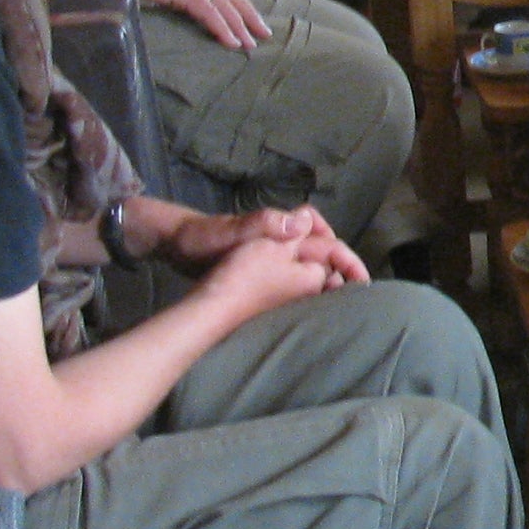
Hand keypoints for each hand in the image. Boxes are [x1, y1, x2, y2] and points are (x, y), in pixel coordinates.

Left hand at [163, 203, 367, 286]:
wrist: (175, 245)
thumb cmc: (202, 238)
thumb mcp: (231, 231)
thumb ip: (264, 224)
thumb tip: (301, 223)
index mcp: (279, 226)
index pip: (319, 230)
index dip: (341, 252)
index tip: (354, 276)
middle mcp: (279, 236)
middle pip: (318, 249)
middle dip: (338, 269)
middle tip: (352, 296)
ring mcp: (269, 251)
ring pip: (305, 263)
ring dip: (322, 280)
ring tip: (333, 306)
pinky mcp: (259, 265)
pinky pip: (289, 274)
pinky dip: (302, 287)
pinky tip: (302, 306)